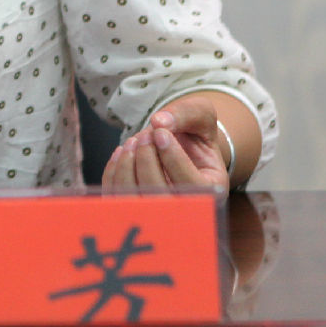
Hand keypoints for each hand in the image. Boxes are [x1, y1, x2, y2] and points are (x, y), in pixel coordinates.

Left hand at [99, 95, 229, 198]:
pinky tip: (122, 152)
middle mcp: (186, 209)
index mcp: (211, 189)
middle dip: (147, 161)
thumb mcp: (200, 114)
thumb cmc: (194, 133)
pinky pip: (115, 197)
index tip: (160, 132)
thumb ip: (186, 114)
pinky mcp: (132, 209)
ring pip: (134, 200)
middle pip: (161, 196)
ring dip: (127, 167)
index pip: (192, 184)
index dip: (172, 158)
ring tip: (133, 141)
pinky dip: (113, 172)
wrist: (181, 147)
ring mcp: (157, 212)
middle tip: (144, 135)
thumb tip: (159, 121)